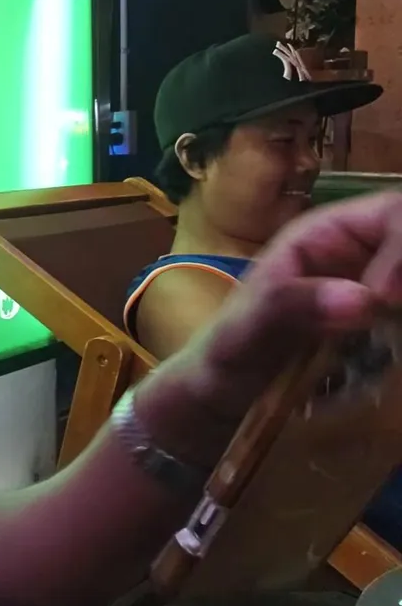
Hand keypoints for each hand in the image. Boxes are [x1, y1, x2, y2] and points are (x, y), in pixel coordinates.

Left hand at [140, 191, 401, 462]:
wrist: (222, 394)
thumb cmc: (224, 353)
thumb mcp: (242, 331)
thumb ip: (289, 306)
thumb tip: (364, 299)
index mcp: (325, 234)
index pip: (395, 212)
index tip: (388, 298)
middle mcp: (360, 253)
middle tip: (395, 325)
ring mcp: (376, 291)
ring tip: (389, 344)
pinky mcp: (385, 329)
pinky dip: (401, 334)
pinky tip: (388, 355)